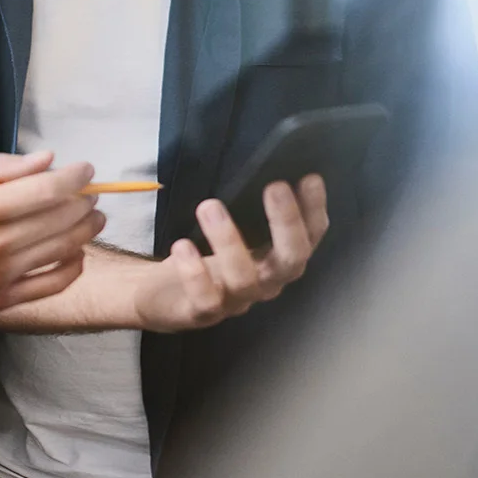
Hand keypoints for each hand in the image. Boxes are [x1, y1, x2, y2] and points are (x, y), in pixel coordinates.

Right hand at [0, 152, 104, 326]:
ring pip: (62, 250)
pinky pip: (52, 285)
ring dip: (86, 230)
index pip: (43, 190)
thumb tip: (44, 160)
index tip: (85, 169)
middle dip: (83, 201)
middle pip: (59, 219)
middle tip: (91, 192)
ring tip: (93, 217)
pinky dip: (72, 267)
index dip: (74, 177)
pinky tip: (75, 253)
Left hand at [131, 175, 329, 332]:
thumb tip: (263, 165)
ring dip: (228, 240)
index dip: (314, 211)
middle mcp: (265, 282)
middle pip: (291, 261)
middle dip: (287, 223)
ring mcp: (236, 301)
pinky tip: (183, 245)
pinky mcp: (202, 313)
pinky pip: (206, 299)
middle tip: (275, 186)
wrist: (163, 295)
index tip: (309, 178)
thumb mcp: (233, 231)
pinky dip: (195, 273)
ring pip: (243, 278)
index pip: (309, 238)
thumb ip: (250, 208)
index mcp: (277, 259)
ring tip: (208, 206)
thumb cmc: (206, 255)